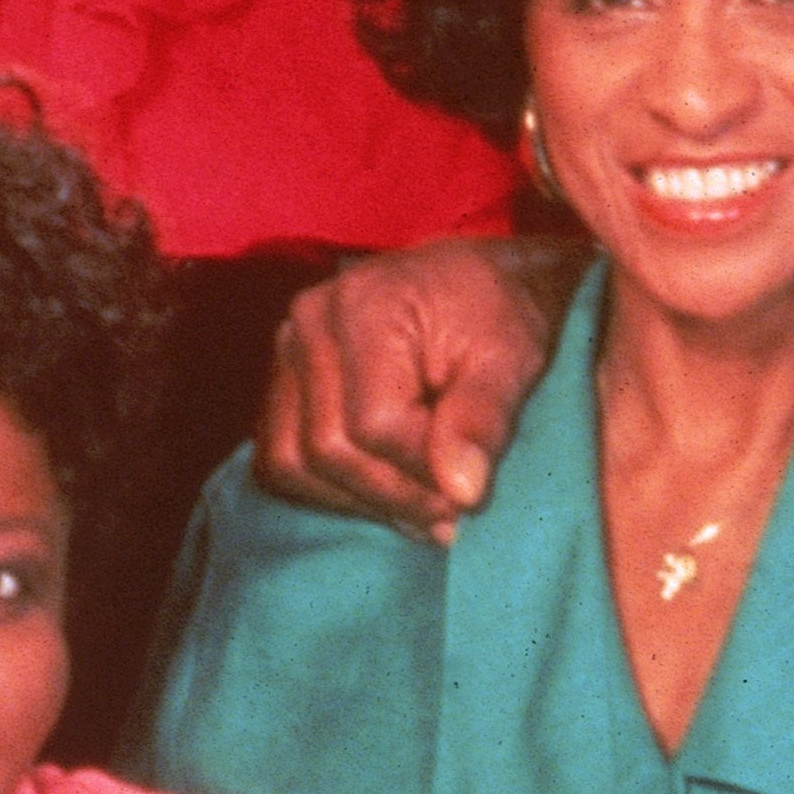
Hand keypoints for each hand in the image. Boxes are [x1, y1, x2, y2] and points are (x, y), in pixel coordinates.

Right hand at [252, 236, 574, 536]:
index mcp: (363, 305)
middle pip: (325, 450)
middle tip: (450, 508)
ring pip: (291, 464)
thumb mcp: (511, 360)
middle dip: (395, 494)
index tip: (471, 486)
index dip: (422, 472)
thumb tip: (462, 492)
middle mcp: (309, 325)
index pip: (373, 424)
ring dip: (360, 500)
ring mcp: (286, 355)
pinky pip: (282, 461)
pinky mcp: (284, 385)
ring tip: (419, 500)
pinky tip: (385, 487)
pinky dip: (332, 490)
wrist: (474, 284)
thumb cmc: (497, 316)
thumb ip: (483, 421)